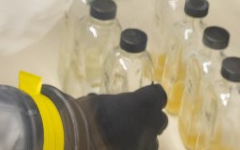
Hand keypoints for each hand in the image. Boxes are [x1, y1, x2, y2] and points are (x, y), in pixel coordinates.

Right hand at [45, 83, 167, 149]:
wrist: (79, 141)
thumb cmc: (88, 115)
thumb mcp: (99, 100)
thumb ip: (113, 104)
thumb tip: (106, 103)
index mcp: (144, 103)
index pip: (159, 95)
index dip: (152, 98)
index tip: (143, 99)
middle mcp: (151, 124)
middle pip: (160, 120)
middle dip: (149, 120)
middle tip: (134, 121)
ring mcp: (146, 145)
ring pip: (153, 141)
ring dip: (143, 139)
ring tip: (126, 139)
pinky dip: (135, 148)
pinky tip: (121, 147)